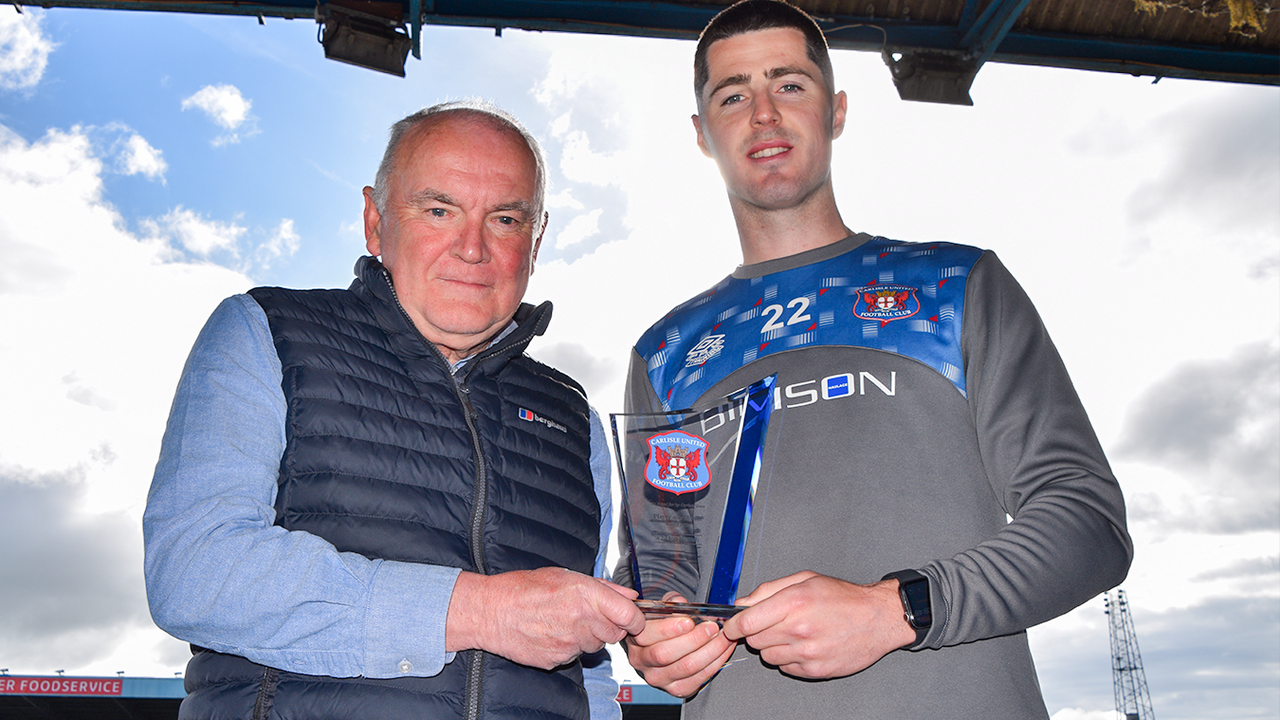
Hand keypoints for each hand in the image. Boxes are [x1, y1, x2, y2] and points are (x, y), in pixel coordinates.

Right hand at [446, 568, 644, 669]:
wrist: (492, 611)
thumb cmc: (524, 589)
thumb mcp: (566, 575)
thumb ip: (603, 587)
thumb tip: (630, 595)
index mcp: (586, 594)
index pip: (630, 615)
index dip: (636, 620)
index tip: (634, 620)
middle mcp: (581, 619)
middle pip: (616, 633)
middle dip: (609, 626)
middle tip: (591, 616)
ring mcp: (569, 642)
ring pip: (596, 646)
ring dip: (589, 636)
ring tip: (566, 622)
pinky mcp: (558, 659)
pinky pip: (575, 655)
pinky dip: (570, 647)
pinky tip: (553, 633)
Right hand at [625, 593, 736, 697]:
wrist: (664, 647)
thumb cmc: (663, 625)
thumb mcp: (662, 608)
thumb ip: (670, 602)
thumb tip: (681, 603)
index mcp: (636, 637)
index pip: (647, 635)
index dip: (669, 628)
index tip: (689, 621)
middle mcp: (643, 660)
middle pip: (666, 654)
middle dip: (694, 639)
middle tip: (711, 627)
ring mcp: (658, 677)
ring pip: (686, 667)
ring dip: (709, 650)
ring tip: (722, 636)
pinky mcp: (676, 689)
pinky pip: (698, 679)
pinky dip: (715, 663)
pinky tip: (723, 650)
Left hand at [721, 571, 914, 678]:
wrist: (878, 618)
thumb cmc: (843, 597)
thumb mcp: (805, 580)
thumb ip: (769, 590)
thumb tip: (742, 603)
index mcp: (793, 603)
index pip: (746, 622)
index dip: (733, 625)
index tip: (731, 625)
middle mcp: (799, 629)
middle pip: (754, 640)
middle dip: (757, 631)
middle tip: (773, 623)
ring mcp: (807, 652)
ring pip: (768, 656)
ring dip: (773, 646)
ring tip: (793, 633)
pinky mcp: (816, 670)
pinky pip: (786, 668)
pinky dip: (789, 659)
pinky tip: (805, 645)